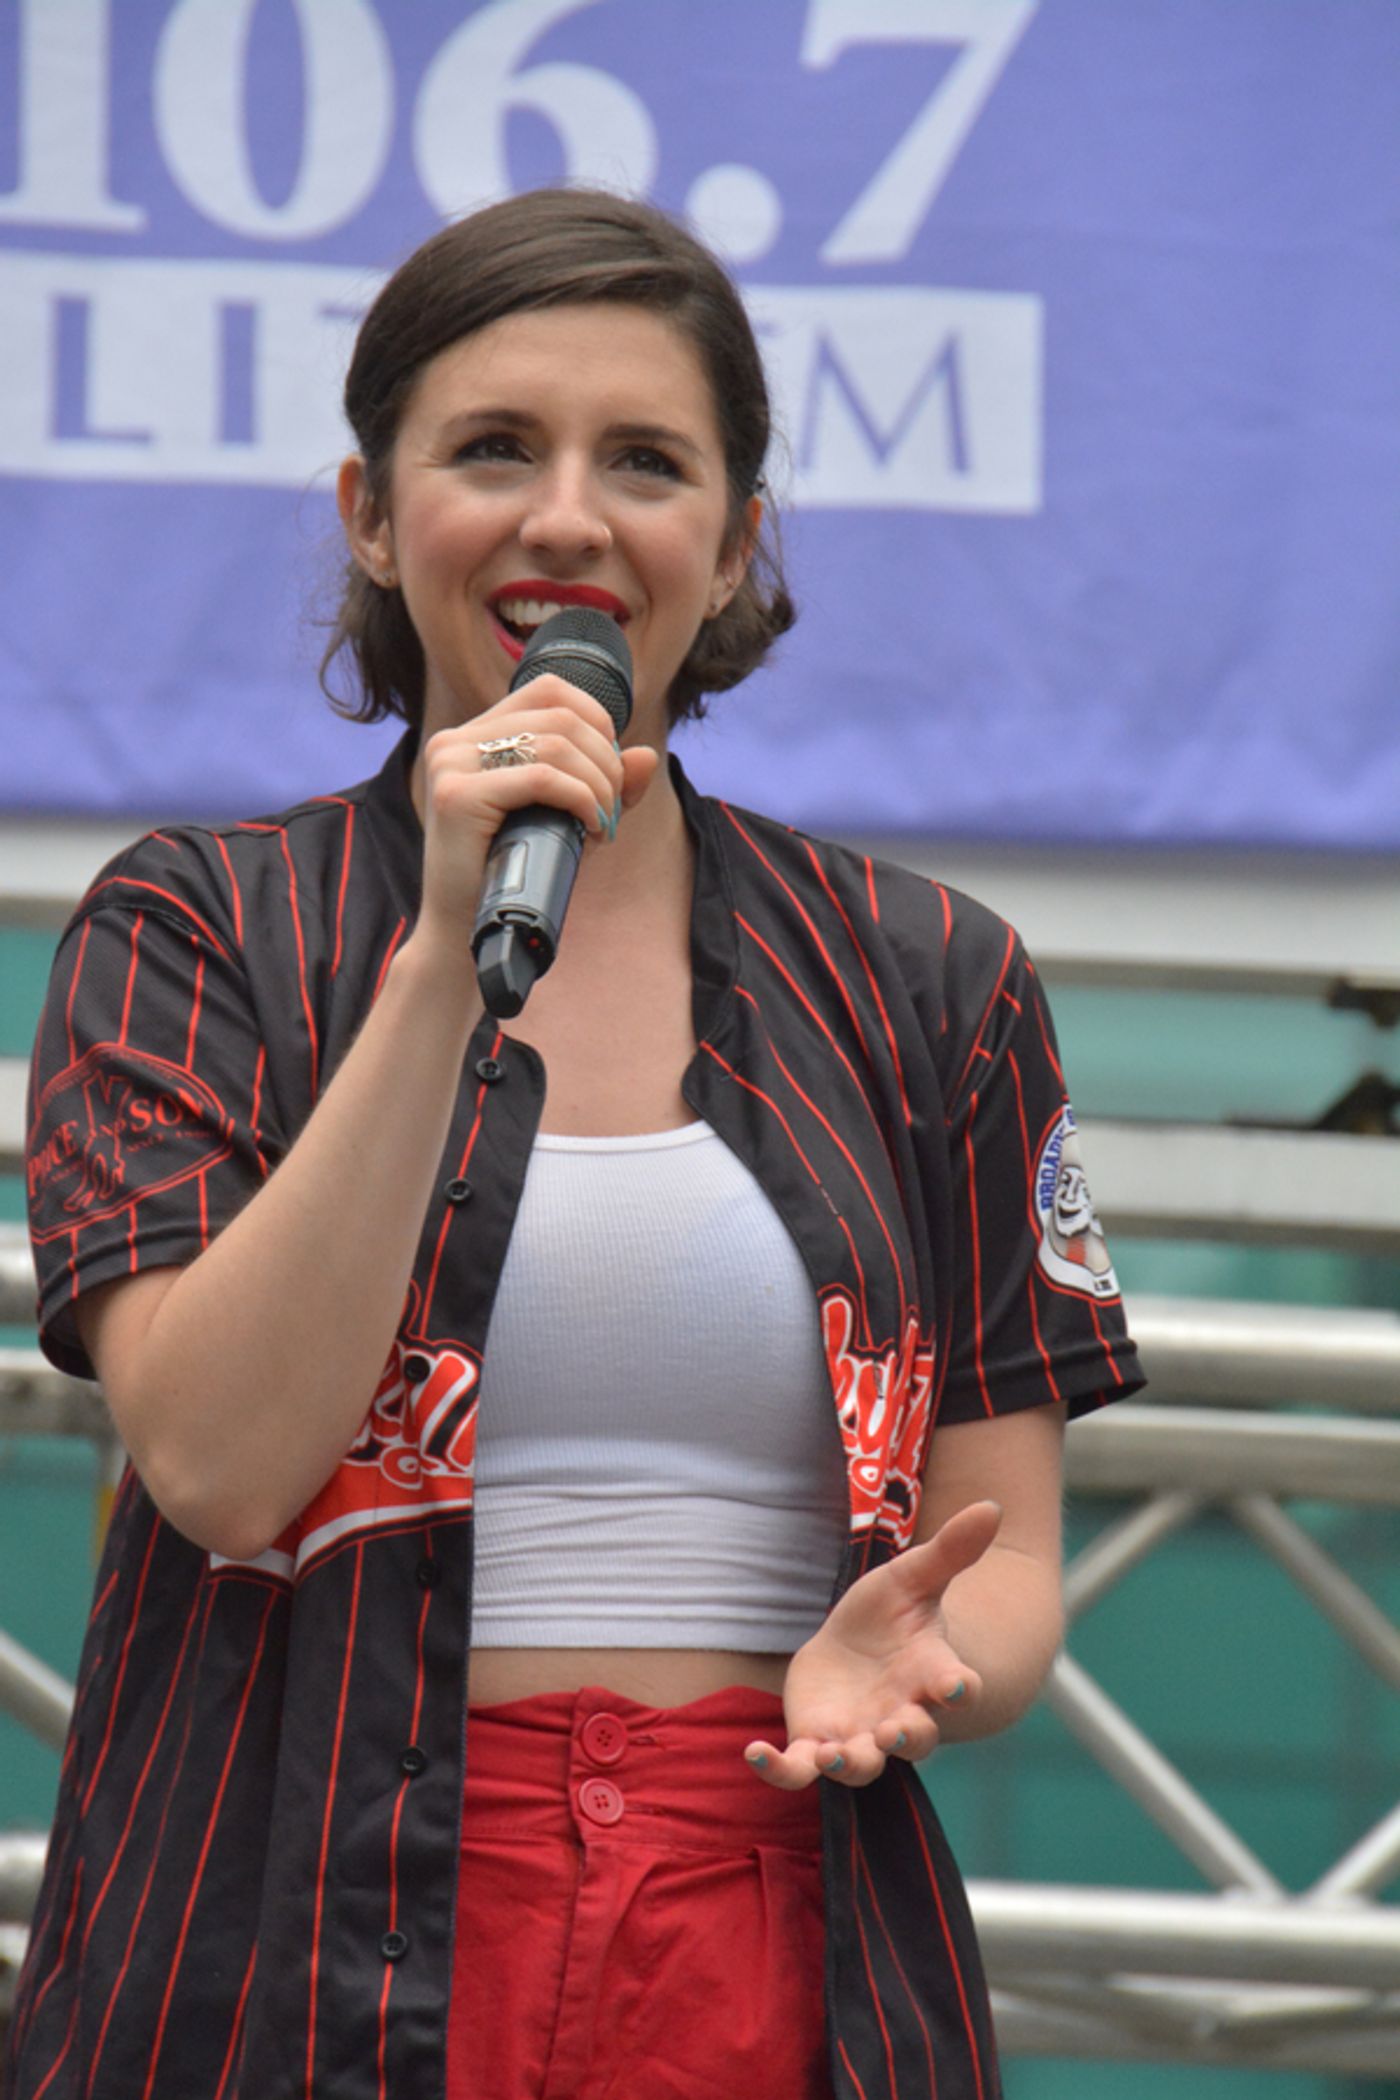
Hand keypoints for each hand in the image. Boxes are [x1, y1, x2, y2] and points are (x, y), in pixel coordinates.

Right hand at [412, 676, 657, 951]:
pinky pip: (542, 778)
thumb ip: (605, 785)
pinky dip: (582, 800)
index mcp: (473, 735)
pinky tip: (591, 830)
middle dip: (606, 763)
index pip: (549, 689)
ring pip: (557, 745)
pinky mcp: (456, 796)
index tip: (608, 773)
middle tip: (612, 811)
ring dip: (599, 786)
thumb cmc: (516, 874)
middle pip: (562, 716)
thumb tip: (645, 755)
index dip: (597, 721)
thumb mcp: (568, 820)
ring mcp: (450, 764)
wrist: (467, 932)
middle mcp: (456, 741)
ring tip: (603, 826)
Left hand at [746, 1501, 1001, 1788]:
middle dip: (906, 1737)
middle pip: (914, 1739)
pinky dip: (780, 1770)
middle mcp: (901, 1714)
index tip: (957, 1685)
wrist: (853, 1649)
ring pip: (860, 1765)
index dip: (961, 1689)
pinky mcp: (815, 1743)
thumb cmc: (891, 1613)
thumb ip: (950, 1549)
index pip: (958, 1687)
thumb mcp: (914, 1576)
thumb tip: (992, 1505)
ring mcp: (859, 1736)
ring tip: (832, 1756)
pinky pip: (799, 1768)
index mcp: (932, 1674)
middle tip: (894, 1730)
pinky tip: (755, 1754)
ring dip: (849, 1764)